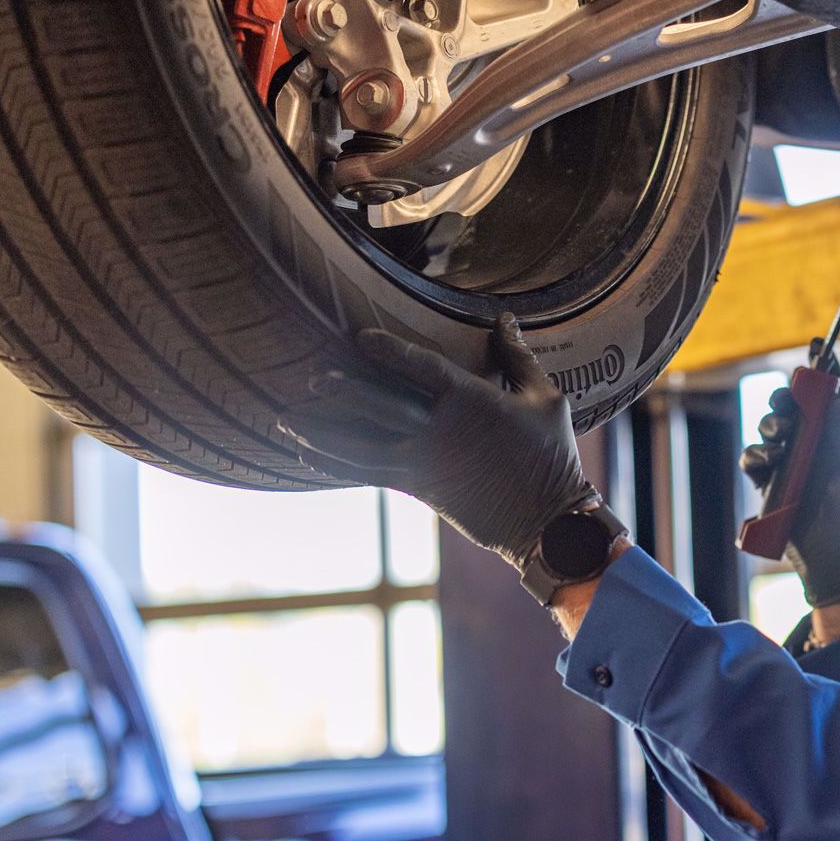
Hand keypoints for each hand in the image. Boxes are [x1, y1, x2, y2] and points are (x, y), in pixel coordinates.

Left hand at [278, 315, 597, 574]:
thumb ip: (517, 358)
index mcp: (473, 402)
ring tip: (286, 421)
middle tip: (311, 376)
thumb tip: (505, 319)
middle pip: (382, 406)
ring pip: (362, 446)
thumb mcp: (546, 399)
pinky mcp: (419, 489)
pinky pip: (367, 472)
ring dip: (322, 433)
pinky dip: (335, 463)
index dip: (392, 351)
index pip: (424, 368)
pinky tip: (308, 455)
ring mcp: (425, 464)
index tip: (360, 337)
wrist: (546, 521)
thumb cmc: (552, 456)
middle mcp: (441, 432)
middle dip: (345, 390)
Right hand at [739, 379, 839, 606]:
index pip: (831, 398)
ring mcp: (791, 467)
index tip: (821, 344)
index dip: (825, 371)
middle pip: (793, 409)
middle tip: (787, 401)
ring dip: (772, 427)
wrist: (839, 568)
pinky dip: (756, 456)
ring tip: (782, 442)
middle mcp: (815, 449)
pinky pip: (753, 461)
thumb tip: (836, 395)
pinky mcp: (771, 487)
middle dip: (786, 398)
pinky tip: (768, 462)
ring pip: (770, 431)